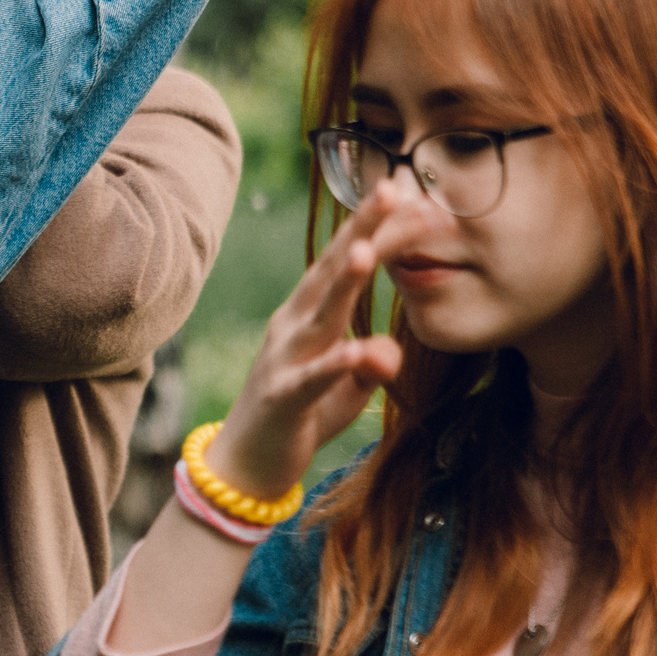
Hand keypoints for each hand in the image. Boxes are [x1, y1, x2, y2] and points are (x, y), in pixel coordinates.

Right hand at [211, 181, 410, 499]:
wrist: (245, 465)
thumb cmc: (301, 416)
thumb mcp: (345, 387)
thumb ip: (371, 363)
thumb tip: (391, 348)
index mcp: (310, 314)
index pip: (346, 261)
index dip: (377, 228)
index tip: (411, 194)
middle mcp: (293, 325)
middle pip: (331, 270)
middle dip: (362, 229)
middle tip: (394, 190)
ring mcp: (285, 358)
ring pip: (319, 313)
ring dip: (343, 281)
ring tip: (368, 250)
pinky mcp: (283, 398)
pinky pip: (313, 378)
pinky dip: (337, 363)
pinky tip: (361, 349)